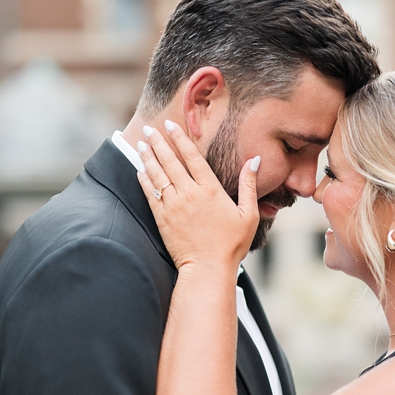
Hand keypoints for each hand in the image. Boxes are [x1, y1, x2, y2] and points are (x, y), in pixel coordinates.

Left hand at [135, 122, 259, 271]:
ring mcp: (173, 206)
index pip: (192, 156)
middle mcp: (189, 194)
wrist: (207, 269)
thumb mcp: (248, 214)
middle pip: (170, 161)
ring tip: (142, 144)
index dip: (180, 138)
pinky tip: (140, 170)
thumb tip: (254, 160)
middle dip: (159, 142)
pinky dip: (144, 180)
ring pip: (157, 174)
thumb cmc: (231, 244)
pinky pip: (150, 193)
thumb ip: (249, 185)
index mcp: (210, 190)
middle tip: (150, 129)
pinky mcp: (162, 219)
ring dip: (148, 157)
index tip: (171, 125)